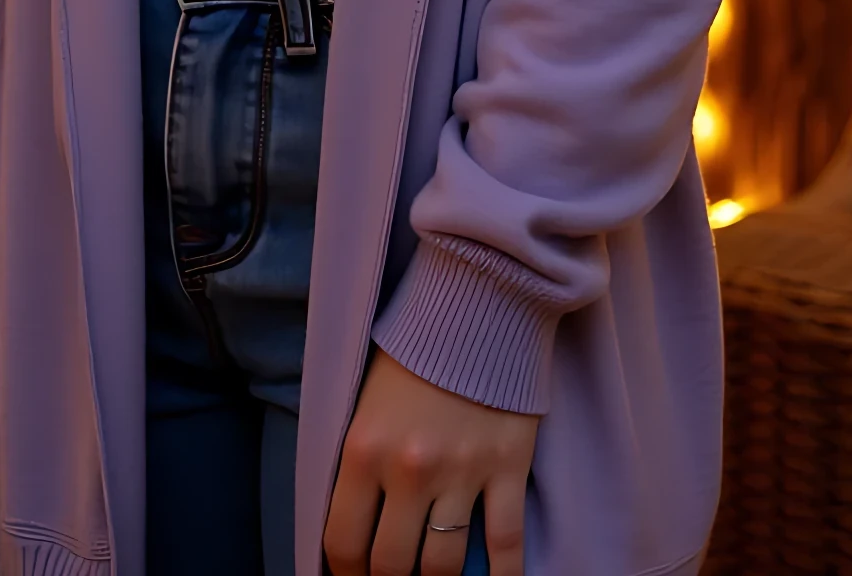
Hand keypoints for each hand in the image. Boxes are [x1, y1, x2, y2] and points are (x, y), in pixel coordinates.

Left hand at [324, 349, 536, 575]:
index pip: (344, 543)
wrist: (477, 302)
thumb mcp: (364, 400)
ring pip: (444, 567)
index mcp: (365, 449)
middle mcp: (410, 469)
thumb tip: (353, 523)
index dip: (345, 575)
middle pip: (392, 566)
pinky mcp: (507, 469)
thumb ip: (358, 461)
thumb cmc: (414, 350)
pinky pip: (506, 545)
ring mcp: (462, 473)